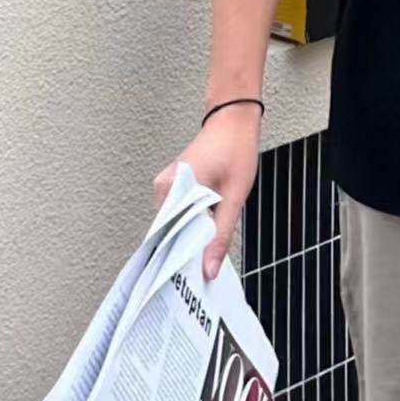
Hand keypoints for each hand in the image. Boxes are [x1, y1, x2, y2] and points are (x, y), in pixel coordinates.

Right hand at [153, 105, 262, 281]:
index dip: (177, 261)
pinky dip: (192, 222)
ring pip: (176, 223)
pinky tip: (206, 231)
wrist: (234, 117)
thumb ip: (220, 235)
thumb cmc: (236, 149)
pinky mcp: (174, 184)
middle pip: (171, 232)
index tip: (187, 283)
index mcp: (172, 189)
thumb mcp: (235, 196)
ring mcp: (166, 185)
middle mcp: (163, 188)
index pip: (167, 238)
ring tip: (206, 255)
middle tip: (201, 275)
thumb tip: (208, 270)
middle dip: (186, 251)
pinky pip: (180, 211)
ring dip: (191, 236)